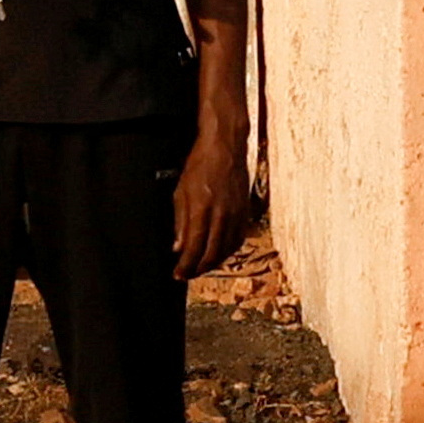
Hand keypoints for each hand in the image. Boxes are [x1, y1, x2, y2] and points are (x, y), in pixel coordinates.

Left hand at [171, 110, 251, 280]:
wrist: (225, 147)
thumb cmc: (201, 164)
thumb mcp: (181, 191)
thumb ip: (180, 221)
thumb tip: (178, 247)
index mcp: (202, 209)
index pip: (193, 248)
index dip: (185, 266)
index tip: (178, 274)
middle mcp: (221, 215)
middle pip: (211, 253)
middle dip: (198, 269)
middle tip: (188, 275)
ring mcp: (236, 214)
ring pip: (227, 249)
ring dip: (213, 262)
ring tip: (201, 267)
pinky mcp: (245, 212)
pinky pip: (238, 239)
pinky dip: (228, 250)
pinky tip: (219, 252)